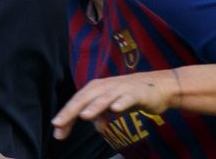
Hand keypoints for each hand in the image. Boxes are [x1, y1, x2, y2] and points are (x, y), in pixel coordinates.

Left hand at [53, 72, 179, 138]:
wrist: (158, 86)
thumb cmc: (131, 95)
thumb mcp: (112, 105)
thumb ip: (101, 115)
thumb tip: (96, 126)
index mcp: (96, 89)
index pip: (77, 102)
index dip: (66, 115)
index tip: (57, 130)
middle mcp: (105, 86)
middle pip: (85, 98)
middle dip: (71, 111)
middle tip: (58, 123)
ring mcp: (120, 89)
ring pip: (104, 98)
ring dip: (94, 106)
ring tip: (84, 115)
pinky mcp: (136, 93)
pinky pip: (127, 98)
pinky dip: (121, 103)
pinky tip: (116, 109)